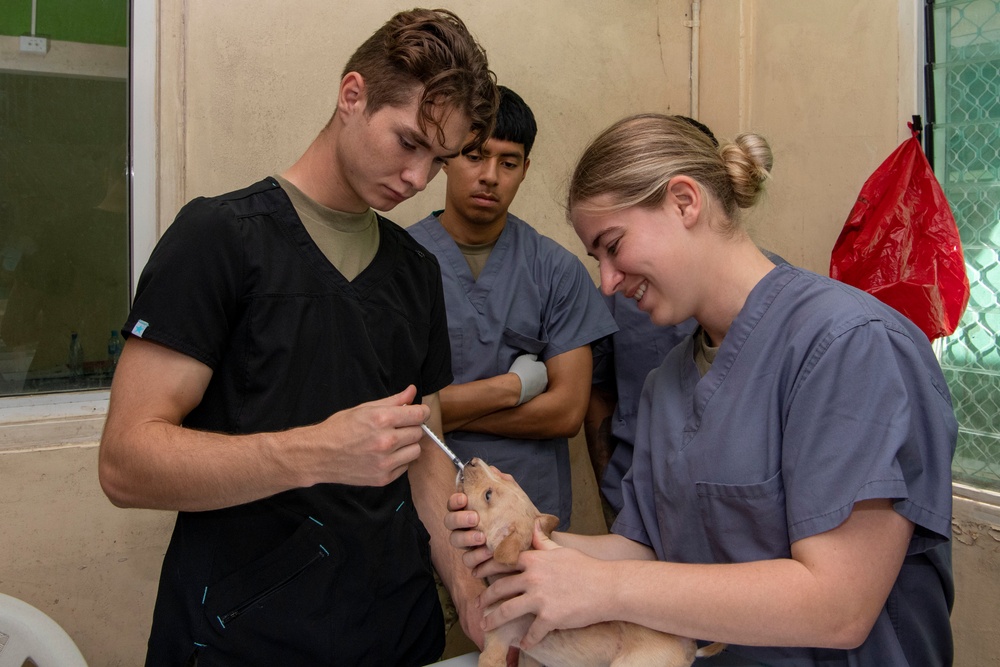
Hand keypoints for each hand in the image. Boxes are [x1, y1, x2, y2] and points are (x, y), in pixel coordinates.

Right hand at [301, 385, 429, 486]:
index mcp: (382, 419)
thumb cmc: (339, 429)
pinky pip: (405, 466)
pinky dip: (399, 460)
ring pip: (416, 451)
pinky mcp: (383, 478)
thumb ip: (393, 401)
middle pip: (418, 432)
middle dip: (411, 428)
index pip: (419, 414)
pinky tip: (385, 455)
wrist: (319, 455)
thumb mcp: (364, 408)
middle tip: (398, 428)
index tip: (418, 413)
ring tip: (392, 442)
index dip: (421, 412)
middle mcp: (386, 441)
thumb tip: (412, 391)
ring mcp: (385, 462)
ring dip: (408, 445)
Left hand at [479, 521, 607, 648]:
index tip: (475, 572)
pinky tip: (523, 645)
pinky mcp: (550, 618)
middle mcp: (533, 578)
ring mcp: (540, 599)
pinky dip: (527, 641)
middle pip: (500, 588)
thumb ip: (543, 540)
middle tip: (477, 604)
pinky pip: (532, 633)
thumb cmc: (586, 567)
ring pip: (507, 611)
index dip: (485, 567)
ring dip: (494, 620)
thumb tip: (533, 524)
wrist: (608, 587)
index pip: (502, 562)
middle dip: (485, 598)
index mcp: (534, 560)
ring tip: (486, 625)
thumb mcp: (561, 550)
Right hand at [508, 354, 547, 404]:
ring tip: (522, 381)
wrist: (515, 387)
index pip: (539, 365)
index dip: (532, 365)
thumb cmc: (520, 371)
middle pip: (539, 375)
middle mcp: (545, 379)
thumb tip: (535, 357)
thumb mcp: (525, 357)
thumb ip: (532, 356)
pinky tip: (522, 388)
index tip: (527, 367)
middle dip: (534, 374)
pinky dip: (529, 389)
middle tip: (525, 374)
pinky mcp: (536, 396)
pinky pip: (532, 391)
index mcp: (543, 368)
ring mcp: (541, 389)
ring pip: (537, 383)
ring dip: (532, 382)